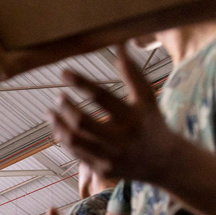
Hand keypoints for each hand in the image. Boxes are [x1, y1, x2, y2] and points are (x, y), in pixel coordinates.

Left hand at [48, 44, 180, 183]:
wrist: (165, 163)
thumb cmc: (152, 124)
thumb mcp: (147, 99)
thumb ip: (132, 73)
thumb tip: (119, 44)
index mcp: (134, 117)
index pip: (101, 96)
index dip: (80, 82)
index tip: (64, 72)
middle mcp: (122, 139)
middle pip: (82, 121)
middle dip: (66, 106)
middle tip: (58, 97)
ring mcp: (111, 157)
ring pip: (74, 140)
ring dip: (58, 124)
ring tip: (51, 112)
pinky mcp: (102, 170)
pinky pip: (75, 154)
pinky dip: (64, 138)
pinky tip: (59, 128)